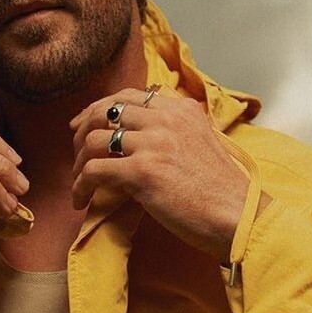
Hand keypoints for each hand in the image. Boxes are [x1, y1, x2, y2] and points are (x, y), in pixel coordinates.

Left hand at [69, 88, 248, 262]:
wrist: (237, 216)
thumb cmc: (221, 191)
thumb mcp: (202, 143)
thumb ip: (176, 131)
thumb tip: (141, 135)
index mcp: (180, 109)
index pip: (128, 96)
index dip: (98, 108)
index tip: (83, 124)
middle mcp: (166, 119)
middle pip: (104, 111)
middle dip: (81, 133)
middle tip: (74, 155)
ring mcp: (154, 142)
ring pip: (94, 139)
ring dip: (78, 162)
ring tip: (80, 183)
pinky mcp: (143, 171)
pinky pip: (94, 170)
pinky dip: (81, 186)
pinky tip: (82, 200)